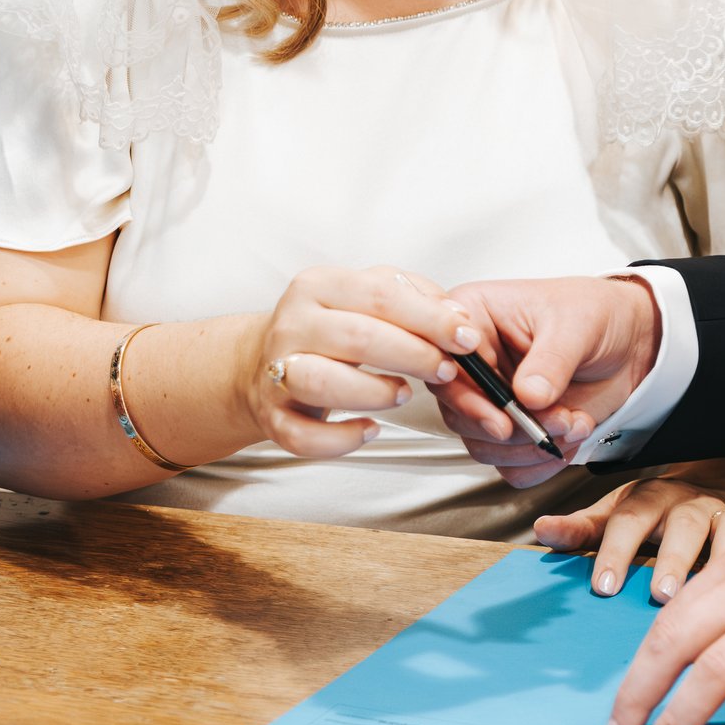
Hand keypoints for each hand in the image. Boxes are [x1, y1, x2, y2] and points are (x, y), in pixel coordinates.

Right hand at [242, 266, 480, 457]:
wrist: (258, 361)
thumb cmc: (329, 328)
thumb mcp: (365, 296)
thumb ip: (412, 296)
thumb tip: (455, 314)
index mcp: (320, 285)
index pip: (381, 295)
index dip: (430, 318)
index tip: (466, 338)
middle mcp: (293, 324)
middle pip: (358, 337)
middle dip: (414, 356)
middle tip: (447, 370)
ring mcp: (276, 370)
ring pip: (324, 383)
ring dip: (375, 393)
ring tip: (404, 395)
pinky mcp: (271, 415)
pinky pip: (304, 436)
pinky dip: (342, 439)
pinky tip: (370, 429)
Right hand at [431, 275, 659, 487]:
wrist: (633, 341)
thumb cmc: (598, 312)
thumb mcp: (577, 324)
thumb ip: (551, 360)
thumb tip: (527, 396)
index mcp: (474, 319)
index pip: (446, 365)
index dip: (467, 398)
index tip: (501, 420)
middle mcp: (476, 363)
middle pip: (460, 415)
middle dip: (512, 429)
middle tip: (553, 421)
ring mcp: (493, 400)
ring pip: (484, 446)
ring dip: (531, 447)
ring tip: (572, 423)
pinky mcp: (513, 429)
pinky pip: (511, 465)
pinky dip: (542, 463)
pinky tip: (570, 438)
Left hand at [534, 468, 724, 602]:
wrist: (717, 491)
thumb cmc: (654, 516)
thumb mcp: (616, 515)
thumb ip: (582, 528)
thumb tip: (543, 529)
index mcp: (648, 498)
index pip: (627, 519)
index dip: (616, 552)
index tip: (603, 587)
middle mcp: (688, 504)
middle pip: (681, 527)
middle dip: (670, 560)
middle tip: (659, 595)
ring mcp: (723, 517)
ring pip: (723, 536)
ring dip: (717, 568)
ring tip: (706, 602)